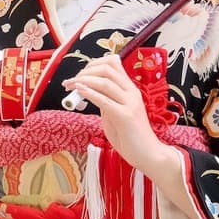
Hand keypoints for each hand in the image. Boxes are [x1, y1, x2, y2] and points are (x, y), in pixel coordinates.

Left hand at [63, 56, 173, 179]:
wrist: (148, 155)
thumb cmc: (130, 136)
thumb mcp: (114, 113)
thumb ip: (105, 101)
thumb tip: (88, 91)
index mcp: (129, 89)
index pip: (113, 63)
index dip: (94, 63)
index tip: (80, 73)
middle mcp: (131, 93)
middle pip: (107, 69)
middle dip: (85, 71)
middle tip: (71, 81)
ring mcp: (130, 104)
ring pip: (105, 82)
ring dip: (83, 80)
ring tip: (70, 86)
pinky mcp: (126, 116)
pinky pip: (105, 100)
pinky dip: (89, 93)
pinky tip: (79, 91)